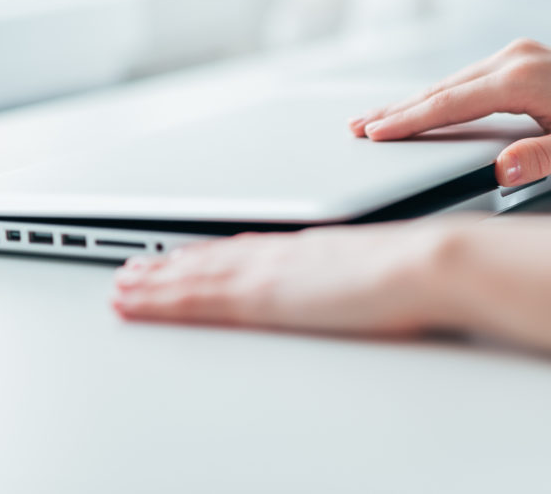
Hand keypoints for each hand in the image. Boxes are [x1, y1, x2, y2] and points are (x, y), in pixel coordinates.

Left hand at [112, 221, 458, 334]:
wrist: (427, 263)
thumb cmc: (419, 268)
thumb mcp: (387, 266)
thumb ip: (363, 272)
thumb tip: (368, 280)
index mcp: (314, 248)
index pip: (251, 250)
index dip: (214, 254)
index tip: (191, 256)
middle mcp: (285, 253)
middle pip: (215, 258)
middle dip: (173, 265)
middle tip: (136, 268)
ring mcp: (270, 272)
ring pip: (195, 275)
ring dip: (155, 279)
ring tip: (123, 283)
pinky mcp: (262, 296)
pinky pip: (197, 299)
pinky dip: (161, 299)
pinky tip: (137, 303)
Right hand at [348, 38, 550, 186]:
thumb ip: (540, 160)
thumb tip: (500, 171)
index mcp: (524, 79)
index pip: (452, 103)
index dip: (410, 119)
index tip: (376, 131)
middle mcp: (516, 58)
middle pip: (443, 87)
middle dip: (399, 108)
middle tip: (358, 125)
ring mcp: (520, 54)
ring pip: (455, 80)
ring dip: (418, 99)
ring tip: (381, 116)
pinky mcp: (526, 58)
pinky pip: (472, 77)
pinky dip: (444, 92)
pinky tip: (430, 103)